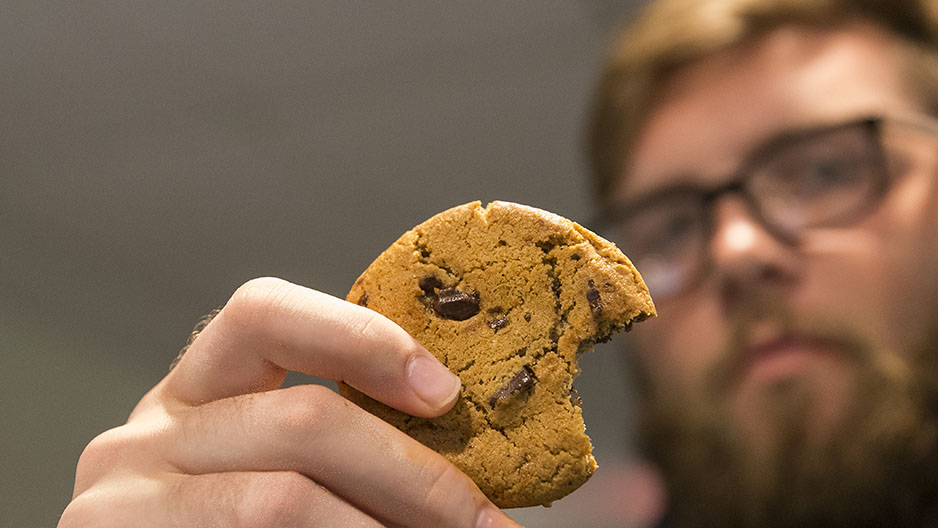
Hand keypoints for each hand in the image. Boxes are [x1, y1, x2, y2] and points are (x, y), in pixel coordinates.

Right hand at [59, 277, 521, 527]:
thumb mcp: (275, 474)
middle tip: (484, 522)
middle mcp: (147, 434)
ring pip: (285, 499)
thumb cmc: (237, 527)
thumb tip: (463, 459)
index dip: (361, 338)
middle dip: (414, 475)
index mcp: (198, 392)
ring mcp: (126, 501)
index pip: (264, 314)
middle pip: (301, 418)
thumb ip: (340, 450)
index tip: (445, 393)